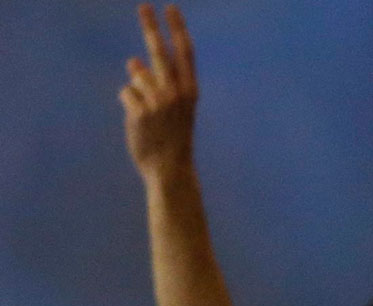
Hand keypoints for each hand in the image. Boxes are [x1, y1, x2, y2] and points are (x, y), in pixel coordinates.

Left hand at [120, 4, 197, 178]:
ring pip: (137, 76)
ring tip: (148, 112)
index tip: (170, 8)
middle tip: (143, 6)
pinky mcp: (139, 111)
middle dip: (151, 26)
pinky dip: (129, 103)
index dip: (177, 29)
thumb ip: (158, 84)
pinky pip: (125, 92)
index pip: (184, 52)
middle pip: (159, 51)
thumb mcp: (174, 108)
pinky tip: (139, 120)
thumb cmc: (172, 135)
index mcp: (190, 90)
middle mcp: (176, 92)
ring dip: (138, 89)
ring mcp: (157, 101)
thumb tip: (131, 62)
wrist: (170, 167)